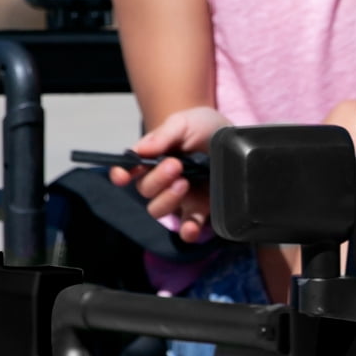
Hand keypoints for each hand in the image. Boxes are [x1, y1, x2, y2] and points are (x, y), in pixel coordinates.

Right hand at [114, 105, 226, 240]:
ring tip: (184, 183)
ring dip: (167, 200)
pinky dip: (187, 231)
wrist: (234, 137)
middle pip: (145, 190)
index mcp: (151, 158)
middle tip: (176, 165)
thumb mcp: (185, 123)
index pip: (128, 170)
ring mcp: (179, 197)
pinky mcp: (199, 210)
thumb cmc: (203, 128)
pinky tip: (191, 228)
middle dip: (156, 179)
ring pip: (158, 210)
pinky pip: (188, 227)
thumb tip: (140, 151)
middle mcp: (160, 181)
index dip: (121, 174)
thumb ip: (163, 135)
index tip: (122, 176)